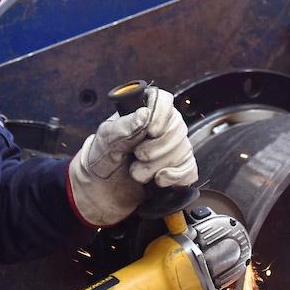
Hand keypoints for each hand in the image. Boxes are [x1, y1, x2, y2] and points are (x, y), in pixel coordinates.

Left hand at [68, 87, 197, 225]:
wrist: (100, 189)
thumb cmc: (101, 159)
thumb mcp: (105, 141)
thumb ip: (123, 127)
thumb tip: (144, 114)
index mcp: (141, 112)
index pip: (163, 100)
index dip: (161, 114)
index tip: (151, 131)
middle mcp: (161, 126)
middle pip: (177, 127)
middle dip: (156, 148)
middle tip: (137, 157)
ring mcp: (171, 148)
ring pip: (184, 150)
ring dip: (159, 166)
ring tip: (138, 173)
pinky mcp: (177, 169)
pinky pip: (190, 169)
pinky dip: (175, 177)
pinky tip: (159, 180)